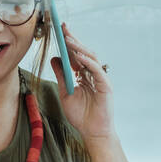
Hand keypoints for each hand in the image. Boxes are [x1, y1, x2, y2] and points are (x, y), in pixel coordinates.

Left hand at [52, 23, 115, 142]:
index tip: (60, 30)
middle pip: (84, 53)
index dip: (69, 43)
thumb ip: (61, 75)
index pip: (77, 55)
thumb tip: (54, 58)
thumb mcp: (65, 93)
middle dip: (74, 40)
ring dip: (79, 48)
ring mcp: (101, 79)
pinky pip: (97, 70)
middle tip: (63, 28)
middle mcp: (93, 74)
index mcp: (84, 75)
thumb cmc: (81, 116)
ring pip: (91, 58)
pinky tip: (79, 57)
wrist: (92, 132)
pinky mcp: (106, 86)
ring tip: (68, 39)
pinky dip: (88, 62)